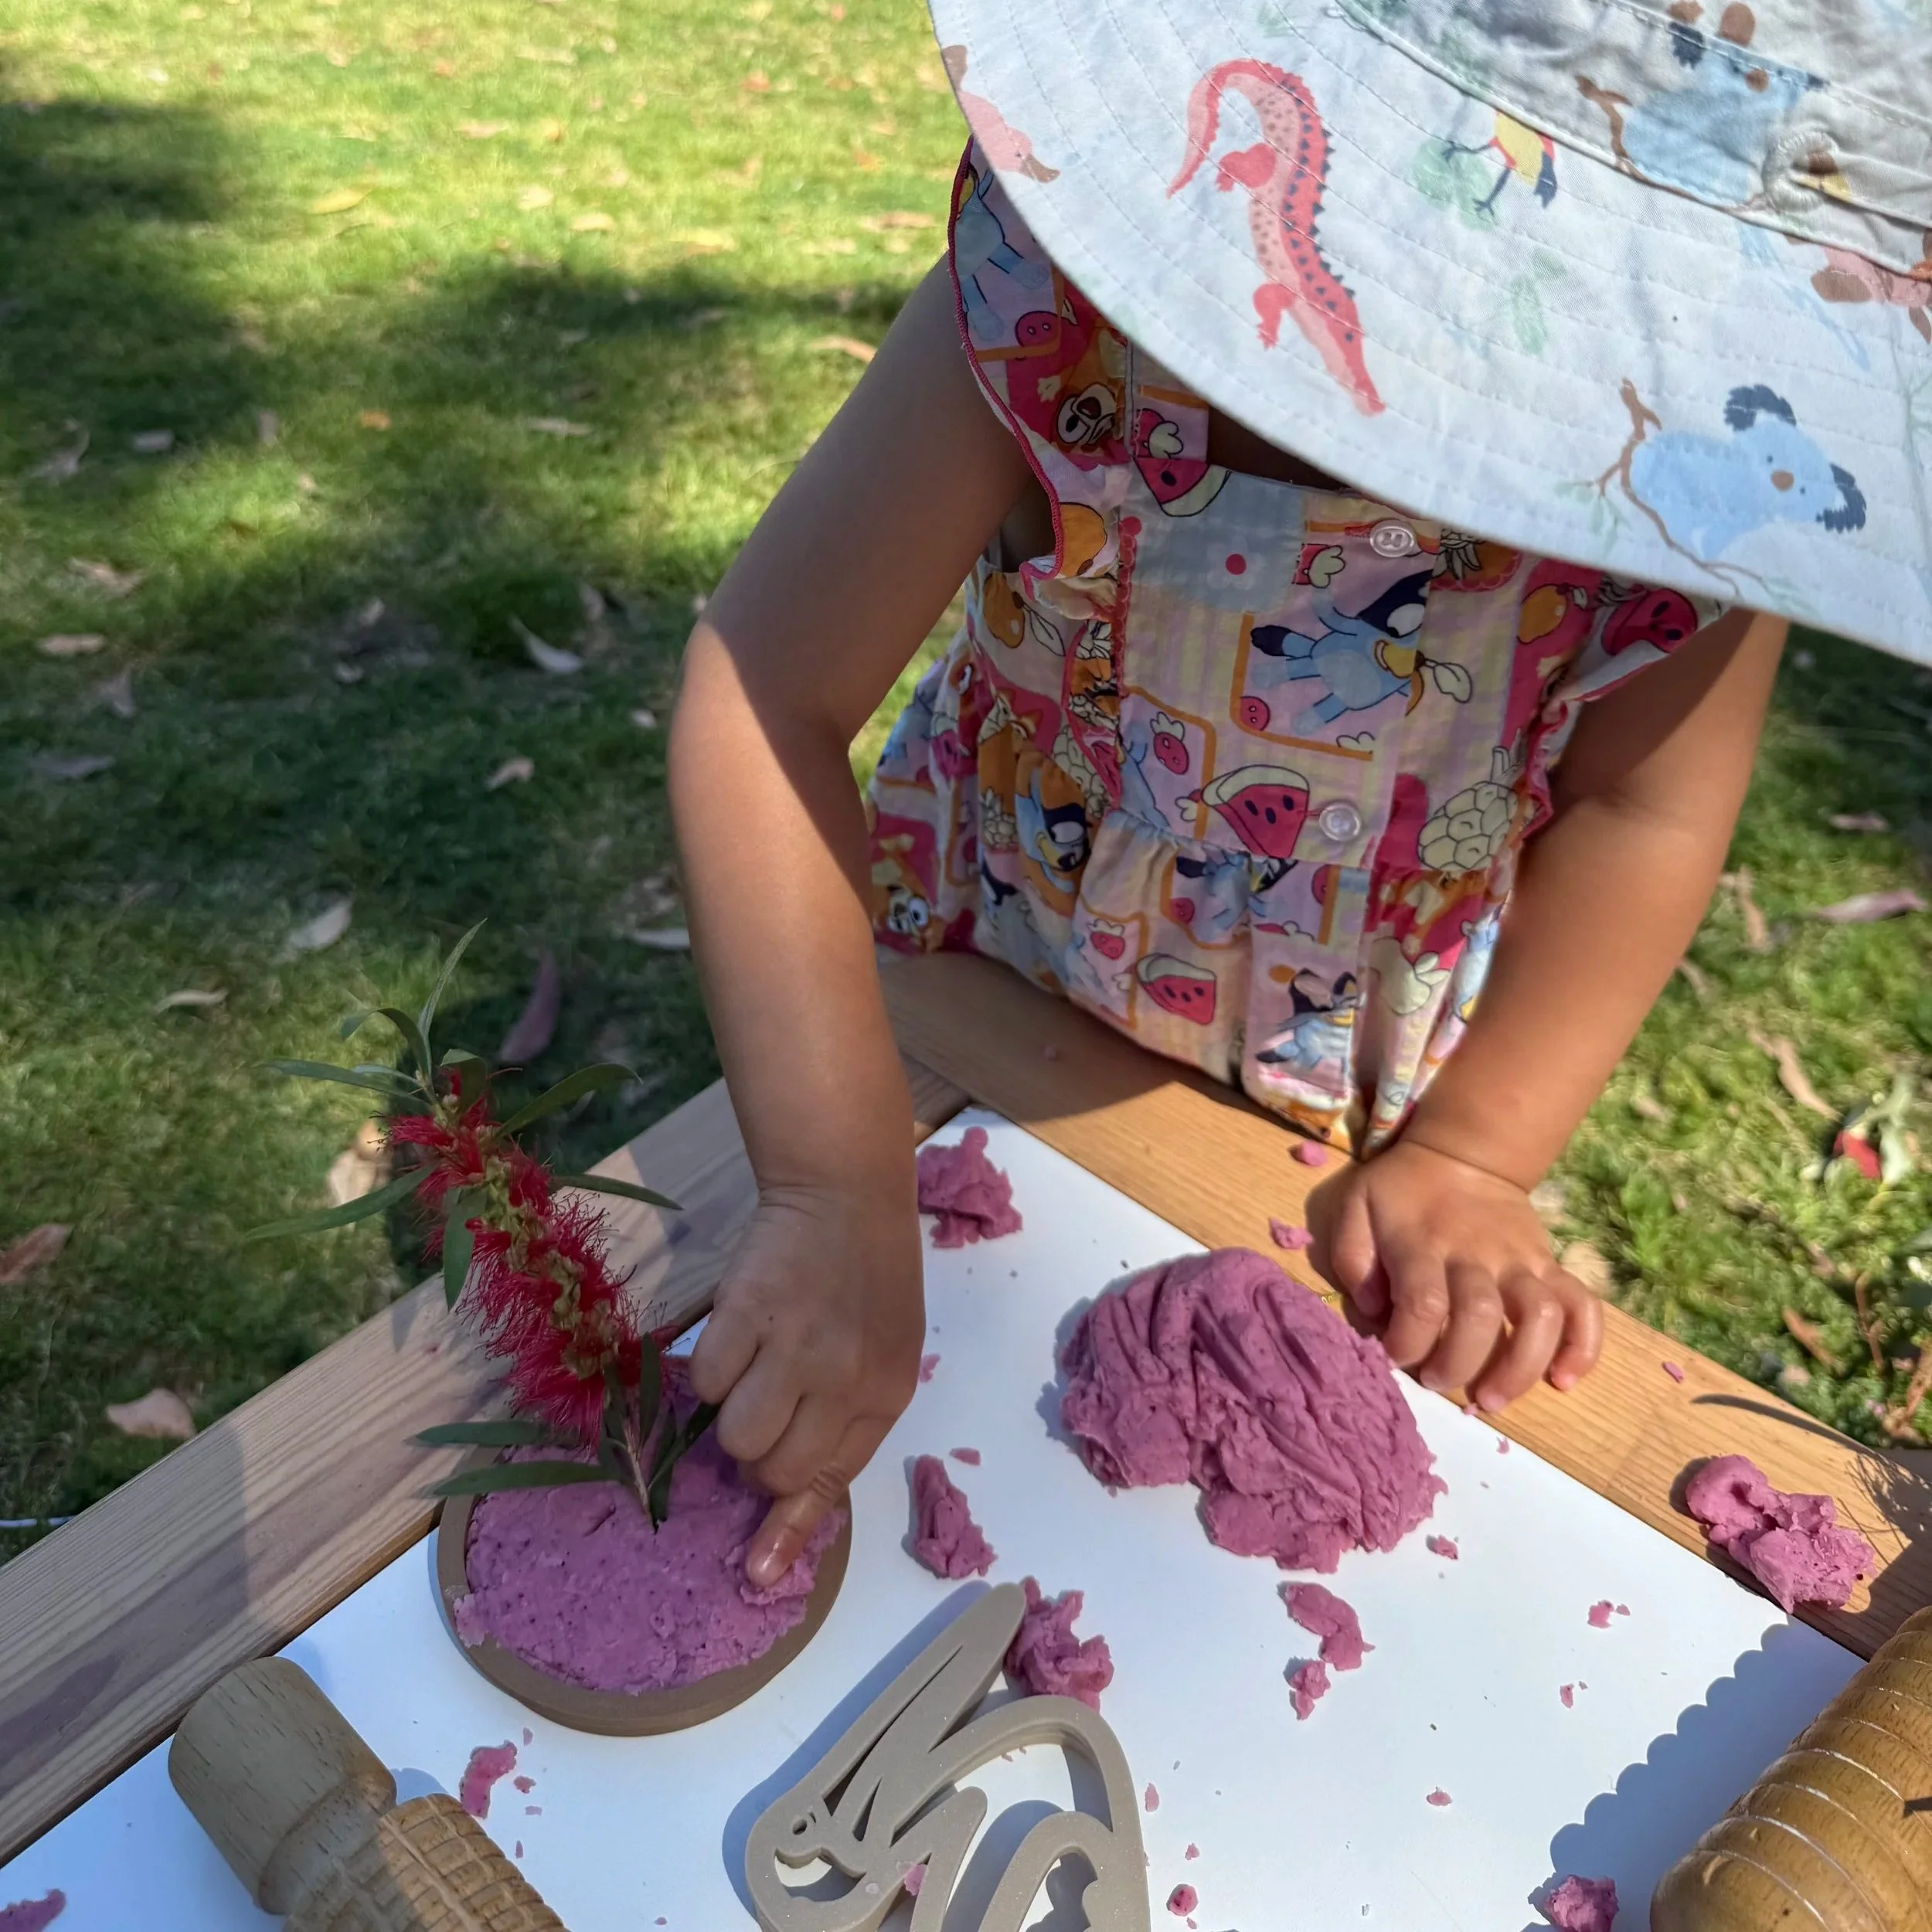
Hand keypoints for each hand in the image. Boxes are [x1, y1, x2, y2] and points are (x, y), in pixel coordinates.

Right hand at [688, 1179, 923, 1587]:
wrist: (845, 1194)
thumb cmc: (867, 1279)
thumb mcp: (882, 1354)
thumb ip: (841, 1420)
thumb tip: (778, 1497)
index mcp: (885, 1392)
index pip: (831, 1480)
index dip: (788, 1527)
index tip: (756, 1572)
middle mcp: (846, 1378)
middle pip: (775, 1469)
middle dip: (758, 1456)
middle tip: (763, 1409)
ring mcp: (797, 1346)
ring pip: (737, 1435)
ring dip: (732, 1415)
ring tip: (751, 1371)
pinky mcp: (747, 1313)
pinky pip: (706, 1381)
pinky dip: (711, 1368)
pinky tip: (736, 1335)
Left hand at [1303, 1139, 1601, 1409]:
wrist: (1464, 1155)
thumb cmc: (1402, 1191)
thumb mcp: (1356, 1205)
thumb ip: (1351, 1255)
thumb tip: (1372, 1308)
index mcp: (1423, 1245)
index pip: (1422, 1305)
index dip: (1407, 1344)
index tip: (1393, 1358)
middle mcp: (1477, 1256)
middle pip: (1479, 1317)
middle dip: (1457, 1364)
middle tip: (1437, 1382)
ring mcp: (1521, 1261)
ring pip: (1540, 1316)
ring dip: (1520, 1368)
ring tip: (1493, 1397)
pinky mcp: (1550, 1265)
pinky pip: (1582, 1306)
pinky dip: (1582, 1347)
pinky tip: (1564, 1379)